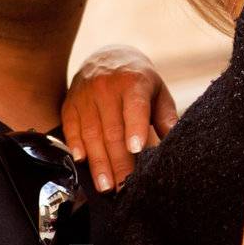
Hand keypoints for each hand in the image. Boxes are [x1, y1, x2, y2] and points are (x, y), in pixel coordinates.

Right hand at [61, 45, 178, 193]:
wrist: (106, 58)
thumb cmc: (137, 81)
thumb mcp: (157, 91)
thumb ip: (166, 117)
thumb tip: (173, 144)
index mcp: (133, 82)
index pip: (135, 106)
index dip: (135, 128)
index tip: (136, 149)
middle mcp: (106, 87)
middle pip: (112, 129)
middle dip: (118, 161)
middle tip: (124, 186)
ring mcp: (85, 96)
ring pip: (91, 134)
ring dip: (98, 163)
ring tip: (106, 186)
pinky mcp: (70, 104)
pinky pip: (71, 129)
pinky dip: (76, 147)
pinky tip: (82, 163)